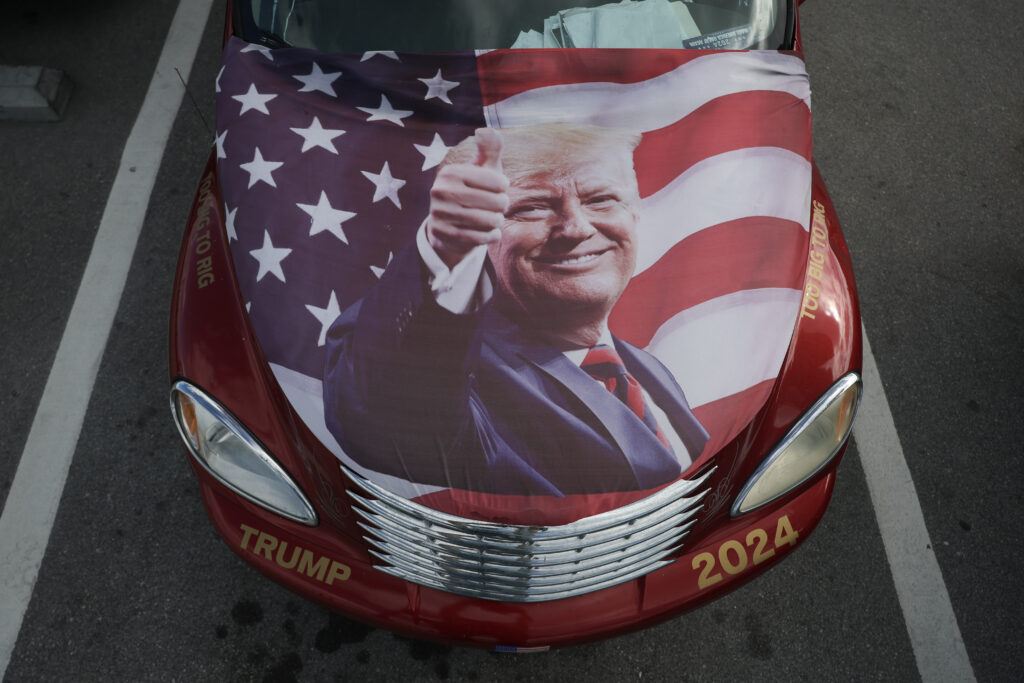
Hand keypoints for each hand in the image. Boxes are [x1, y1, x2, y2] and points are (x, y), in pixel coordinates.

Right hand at [426, 128, 509, 268]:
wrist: (447, 227)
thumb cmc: (471, 193)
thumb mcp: (481, 170)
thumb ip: (489, 149)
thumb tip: (485, 130)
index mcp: (451, 172)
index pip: (497, 181)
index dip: (504, 188)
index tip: (499, 189)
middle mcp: (441, 191)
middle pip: (495, 202)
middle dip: (503, 206)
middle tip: (499, 207)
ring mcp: (440, 214)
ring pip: (489, 221)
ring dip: (497, 222)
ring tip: (494, 219)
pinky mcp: (443, 235)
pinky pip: (480, 238)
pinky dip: (491, 237)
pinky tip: (490, 232)